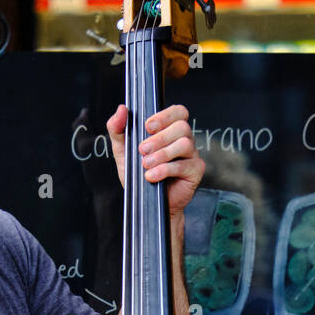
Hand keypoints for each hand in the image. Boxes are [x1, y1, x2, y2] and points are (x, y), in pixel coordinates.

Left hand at [106, 103, 204, 217]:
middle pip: (181, 127)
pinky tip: (152, 176)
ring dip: (162, 154)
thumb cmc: (139, 176)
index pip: (178, 112)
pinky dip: (165, 170)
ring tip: (146, 164)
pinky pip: (184, 165)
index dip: (165, 116)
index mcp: (169, 131)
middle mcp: (183, 140)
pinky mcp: (195, 171)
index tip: (148, 127)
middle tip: (143, 150)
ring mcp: (191, 155)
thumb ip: (118, 130)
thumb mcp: (123, 151)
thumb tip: (122, 109)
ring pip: (184, 144)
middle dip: (160, 137)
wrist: (146, 204)